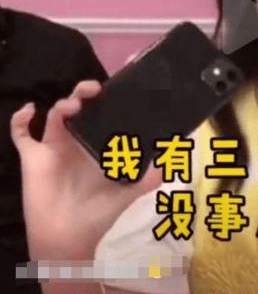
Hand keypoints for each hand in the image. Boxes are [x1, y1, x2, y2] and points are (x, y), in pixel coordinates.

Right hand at [11, 80, 162, 260]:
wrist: (70, 237)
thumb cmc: (98, 212)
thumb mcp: (131, 190)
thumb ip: (152, 175)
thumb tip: (173, 156)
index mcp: (98, 142)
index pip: (103, 111)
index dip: (107, 96)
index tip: (116, 84)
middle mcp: (77, 139)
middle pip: (79, 106)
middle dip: (84, 91)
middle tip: (95, 89)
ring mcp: (54, 146)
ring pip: (55, 115)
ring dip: (63, 104)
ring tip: (75, 106)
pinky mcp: (34, 157)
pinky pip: (21, 133)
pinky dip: (20, 120)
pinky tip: (31, 110)